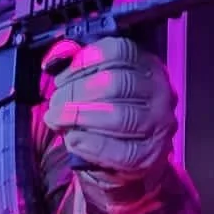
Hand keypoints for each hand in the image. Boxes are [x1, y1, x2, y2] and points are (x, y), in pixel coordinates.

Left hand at [39, 38, 176, 177]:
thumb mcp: (96, 85)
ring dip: (79, 117)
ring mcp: (159, 124)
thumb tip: (53, 60)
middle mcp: (160, 91)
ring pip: (118, 115)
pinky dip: (90, 144)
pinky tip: (72, 140)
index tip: (61, 78)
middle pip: (116, 83)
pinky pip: (119, 149)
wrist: (125, 161)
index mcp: (147, 65)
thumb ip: (77, 69)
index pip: (119, 52)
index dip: (84, 61)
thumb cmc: (107, 114)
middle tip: (54, 103)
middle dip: (77, 92)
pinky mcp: (150, 155)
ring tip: (56, 120)